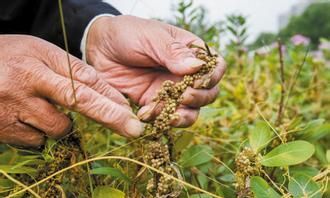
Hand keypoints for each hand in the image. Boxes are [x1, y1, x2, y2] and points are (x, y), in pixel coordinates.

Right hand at [0, 35, 143, 146]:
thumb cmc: (7, 57)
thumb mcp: (37, 51)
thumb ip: (68, 69)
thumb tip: (103, 91)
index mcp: (39, 58)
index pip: (84, 77)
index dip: (110, 95)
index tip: (130, 110)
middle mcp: (29, 81)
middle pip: (79, 100)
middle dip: (111, 116)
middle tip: (134, 130)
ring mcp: (15, 107)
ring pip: (60, 128)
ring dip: (62, 124)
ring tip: (42, 108)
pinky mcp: (4, 129)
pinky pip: (38, 140)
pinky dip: (40, 133)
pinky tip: (27, 118)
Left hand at [86, 15, 225, 126]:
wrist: (98, 47)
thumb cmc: (127, 33)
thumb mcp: (151, 36)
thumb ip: (173, 52)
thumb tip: (198, 67)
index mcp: (189, 51)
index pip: (216, 66)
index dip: (213, 76)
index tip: (199, 80)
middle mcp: (184, 73)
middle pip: (209, 92)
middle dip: (199, 98)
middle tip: (183, 95)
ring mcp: (170, 90)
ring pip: (191, 110)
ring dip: (184, 115)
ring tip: (170, 113)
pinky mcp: (153, 103)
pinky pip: (165, 117)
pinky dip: (160, 120)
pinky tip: (145, 113)